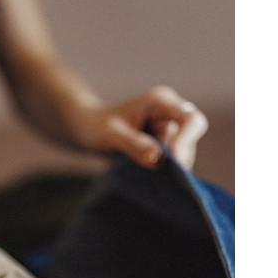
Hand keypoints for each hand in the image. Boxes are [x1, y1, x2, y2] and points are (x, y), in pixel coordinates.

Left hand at [78, 86, 207, 169]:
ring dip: (168, 167)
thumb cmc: (97, 126)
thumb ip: (134, 145)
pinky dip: (163, 171)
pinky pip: (171, 162)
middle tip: (153, 171)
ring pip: (182, 154)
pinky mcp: (163, 146)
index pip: (190, 119)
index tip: (174, 161)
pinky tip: (147, 176)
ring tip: (143, 172)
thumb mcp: (112, 134)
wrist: (87, 130)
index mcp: (160, 102)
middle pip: (189, 139)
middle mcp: (169, 114)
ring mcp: (167, 130)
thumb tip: (157, 159)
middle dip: (176, 158)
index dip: (186, 141)